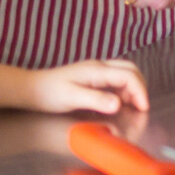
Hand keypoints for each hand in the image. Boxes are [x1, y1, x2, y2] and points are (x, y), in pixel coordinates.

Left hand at [21, 59, 148, 115]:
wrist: (31, 89)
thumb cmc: (50, 94)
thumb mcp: (72, 99)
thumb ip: (97, 100)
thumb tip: (119, 105)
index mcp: (97, 70)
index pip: (128, 75)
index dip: (140, 91)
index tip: (144, 108)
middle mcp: (99, 67)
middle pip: (130, 69)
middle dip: (140, 86)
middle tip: (142, 106)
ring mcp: (96, 70)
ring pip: (124, 73)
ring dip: (132, 88)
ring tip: (132, 106)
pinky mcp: (92, 77)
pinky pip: (115, 79)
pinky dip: (123, 90)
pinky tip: (118, 102)